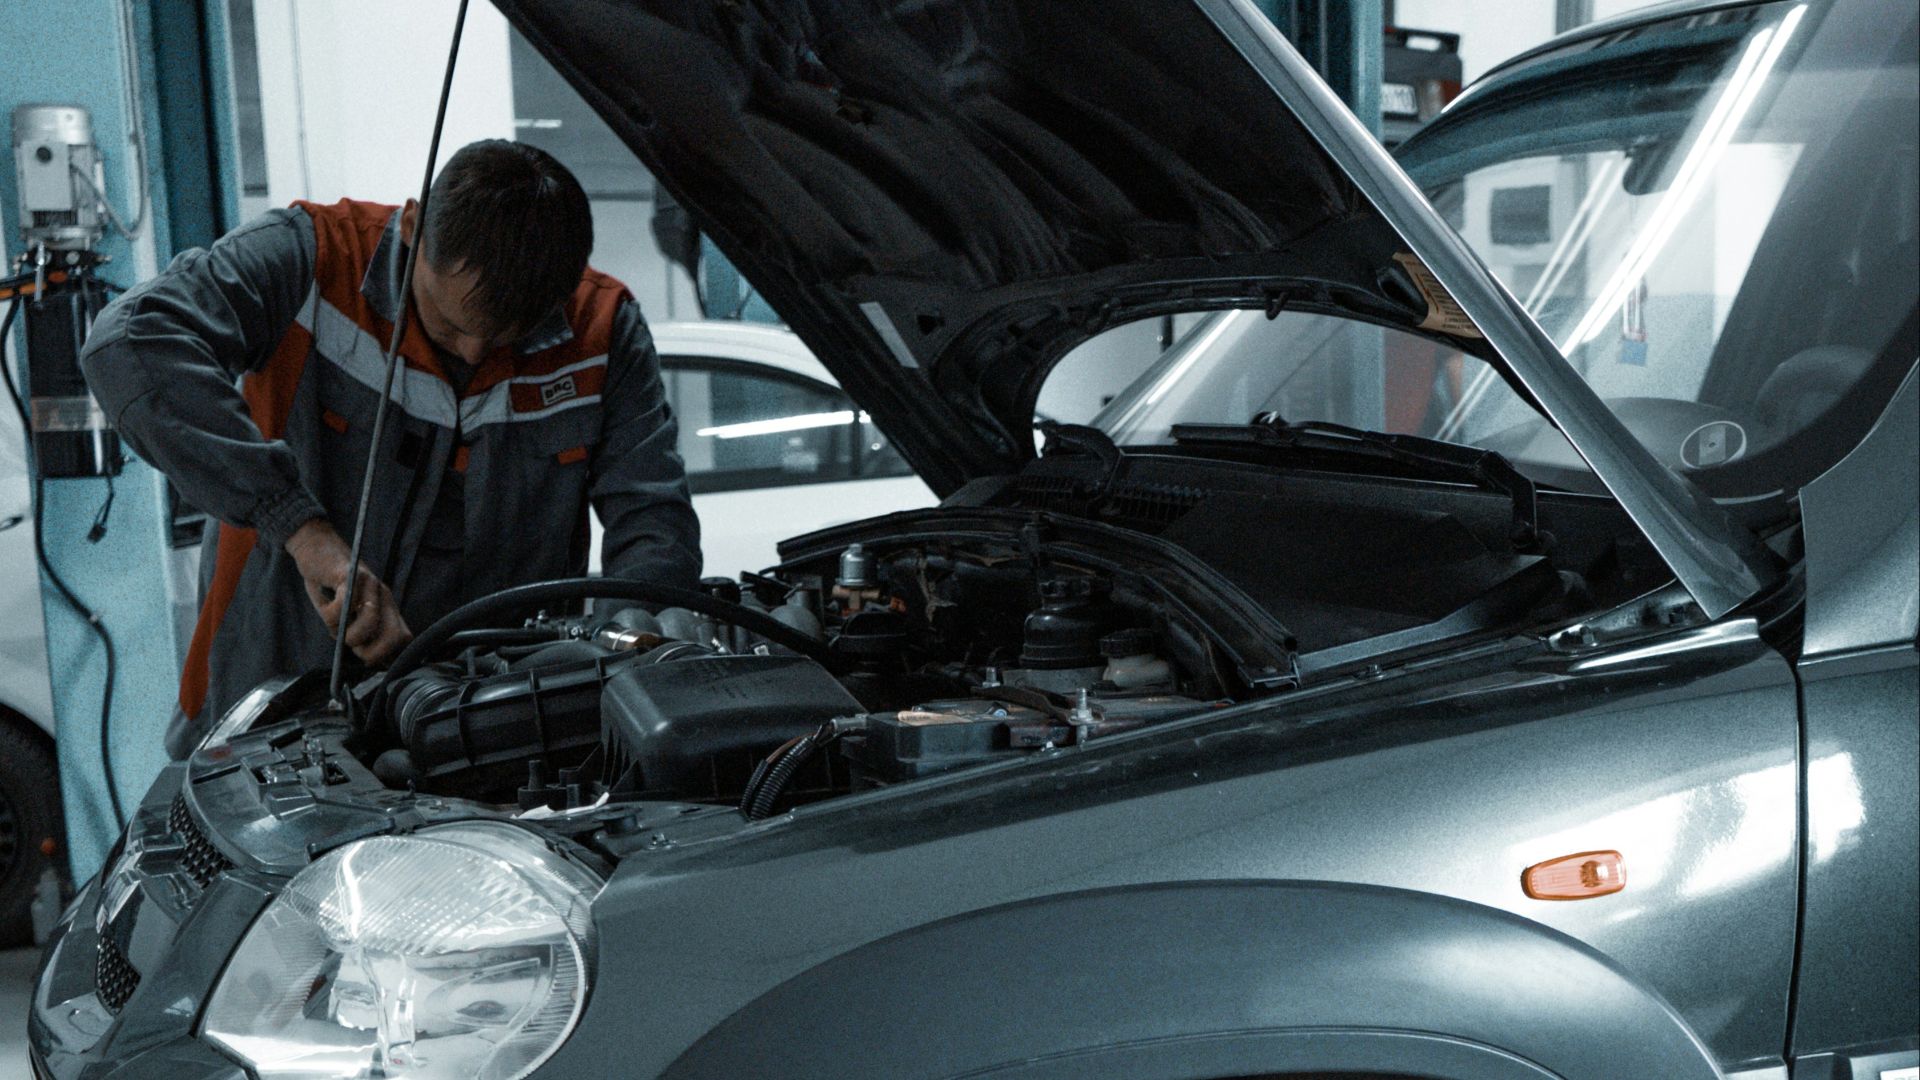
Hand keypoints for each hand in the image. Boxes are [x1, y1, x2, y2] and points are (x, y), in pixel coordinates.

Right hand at [284, 519, 413, 664]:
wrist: (316, 545)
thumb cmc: (330, 583)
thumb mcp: (348, 610)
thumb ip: (359, 629)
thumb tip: (369, 661)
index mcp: (387, 606)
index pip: (403, 638)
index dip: (388, 656)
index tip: (368, 660)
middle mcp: (383, 596)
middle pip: (394, 637)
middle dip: (371, 653)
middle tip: (352, 647)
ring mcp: (368, 586)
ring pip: (368, 623)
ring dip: (347, 634)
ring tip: (335, 626)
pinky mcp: (348, 576)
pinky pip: (341, 608)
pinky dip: (329, 615)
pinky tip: (324, 606)